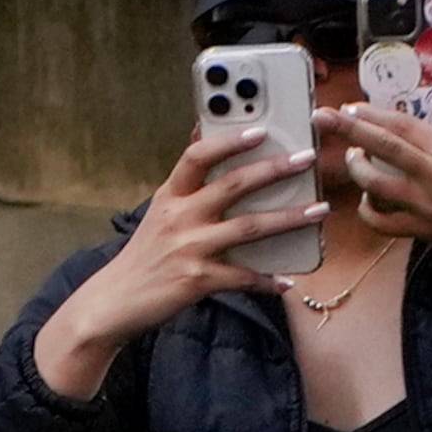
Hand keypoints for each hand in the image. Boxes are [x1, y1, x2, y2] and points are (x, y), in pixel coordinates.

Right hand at [35, 130, 324, 394]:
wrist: (113, 302)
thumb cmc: (142, 258)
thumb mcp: (157, 216)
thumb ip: (186, 192)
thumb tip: (213, 157)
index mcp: (169, 197)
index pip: (198, 157)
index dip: (229, 141)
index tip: (259, 130)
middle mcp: (179, 217)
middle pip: (234, 185)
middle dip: (274, 169)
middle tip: (305, 158)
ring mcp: (189, 248)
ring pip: (249, 227)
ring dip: (289, 219)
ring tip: (318, 211)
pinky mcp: (198, 280)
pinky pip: (244, 277)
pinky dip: (268, 280)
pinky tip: (286, 282)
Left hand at [319, 56, 431, 280]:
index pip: (403, 126)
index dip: (373, 115)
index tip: (350, 106)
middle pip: (382, 148)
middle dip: (347, 130)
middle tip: (322, 118)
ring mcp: (427, 205)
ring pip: (374, 185)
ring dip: (357, 168)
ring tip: (354, 155)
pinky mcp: (423, 230)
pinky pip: (382, 222)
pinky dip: (368, 210)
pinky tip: (367, 197)